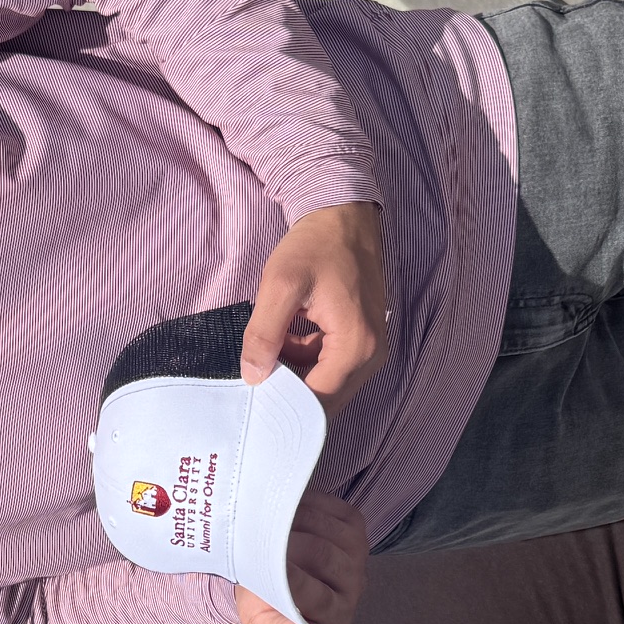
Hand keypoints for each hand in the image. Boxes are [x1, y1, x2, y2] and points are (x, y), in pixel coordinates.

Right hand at [235, 490, 366, 623]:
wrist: (274, 574)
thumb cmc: (267, 604)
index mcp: (336, 615)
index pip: (318, 595)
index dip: (290, 579)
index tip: (262, 565)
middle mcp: (355, 584)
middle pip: (322, 555)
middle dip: (285, 543)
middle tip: (257, 537)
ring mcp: (358, 551)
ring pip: (324, 527)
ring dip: (290, 520)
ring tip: (266, 524)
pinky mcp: (355, 523)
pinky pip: (330, 506)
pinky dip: (302, 505)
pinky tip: (283, 513)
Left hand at [244, 204, 388, 413]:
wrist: (343, 216)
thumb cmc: (315, 245)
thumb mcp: (279, 285)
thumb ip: (263, 334)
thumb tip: (253, 376)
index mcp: (356, 345)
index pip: (317, 401)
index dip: (283, 407)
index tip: (252, 406)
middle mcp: (371, 354)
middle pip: (325, 399)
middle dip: (288, 395)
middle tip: (252, 386)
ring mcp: (370, 348)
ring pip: (325, 384)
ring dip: (294, 375)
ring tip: (265, 354)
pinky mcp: (362, 339)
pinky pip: (329, 366)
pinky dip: (303, 360)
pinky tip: (283, 338)